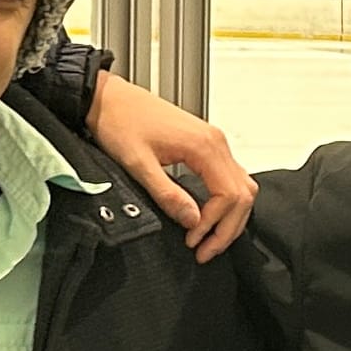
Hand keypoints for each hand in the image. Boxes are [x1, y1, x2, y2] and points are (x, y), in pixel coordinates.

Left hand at [93, 71, 255, 260]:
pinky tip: (206, 216)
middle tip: (205, 252)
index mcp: (204, 145)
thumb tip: (192, 221)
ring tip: (207, 240)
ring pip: (241, 186)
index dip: (214, 224)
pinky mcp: (205, 144)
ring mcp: (213, 142)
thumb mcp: (138, 164)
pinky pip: (229, 177)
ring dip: (229, 217)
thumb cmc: (119, 122)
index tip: (193, 241)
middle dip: (227, 228)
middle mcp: (216, 142)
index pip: (229, 195)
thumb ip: (168, 194)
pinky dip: (224, 201)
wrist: (108, 98)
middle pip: (243, 194)